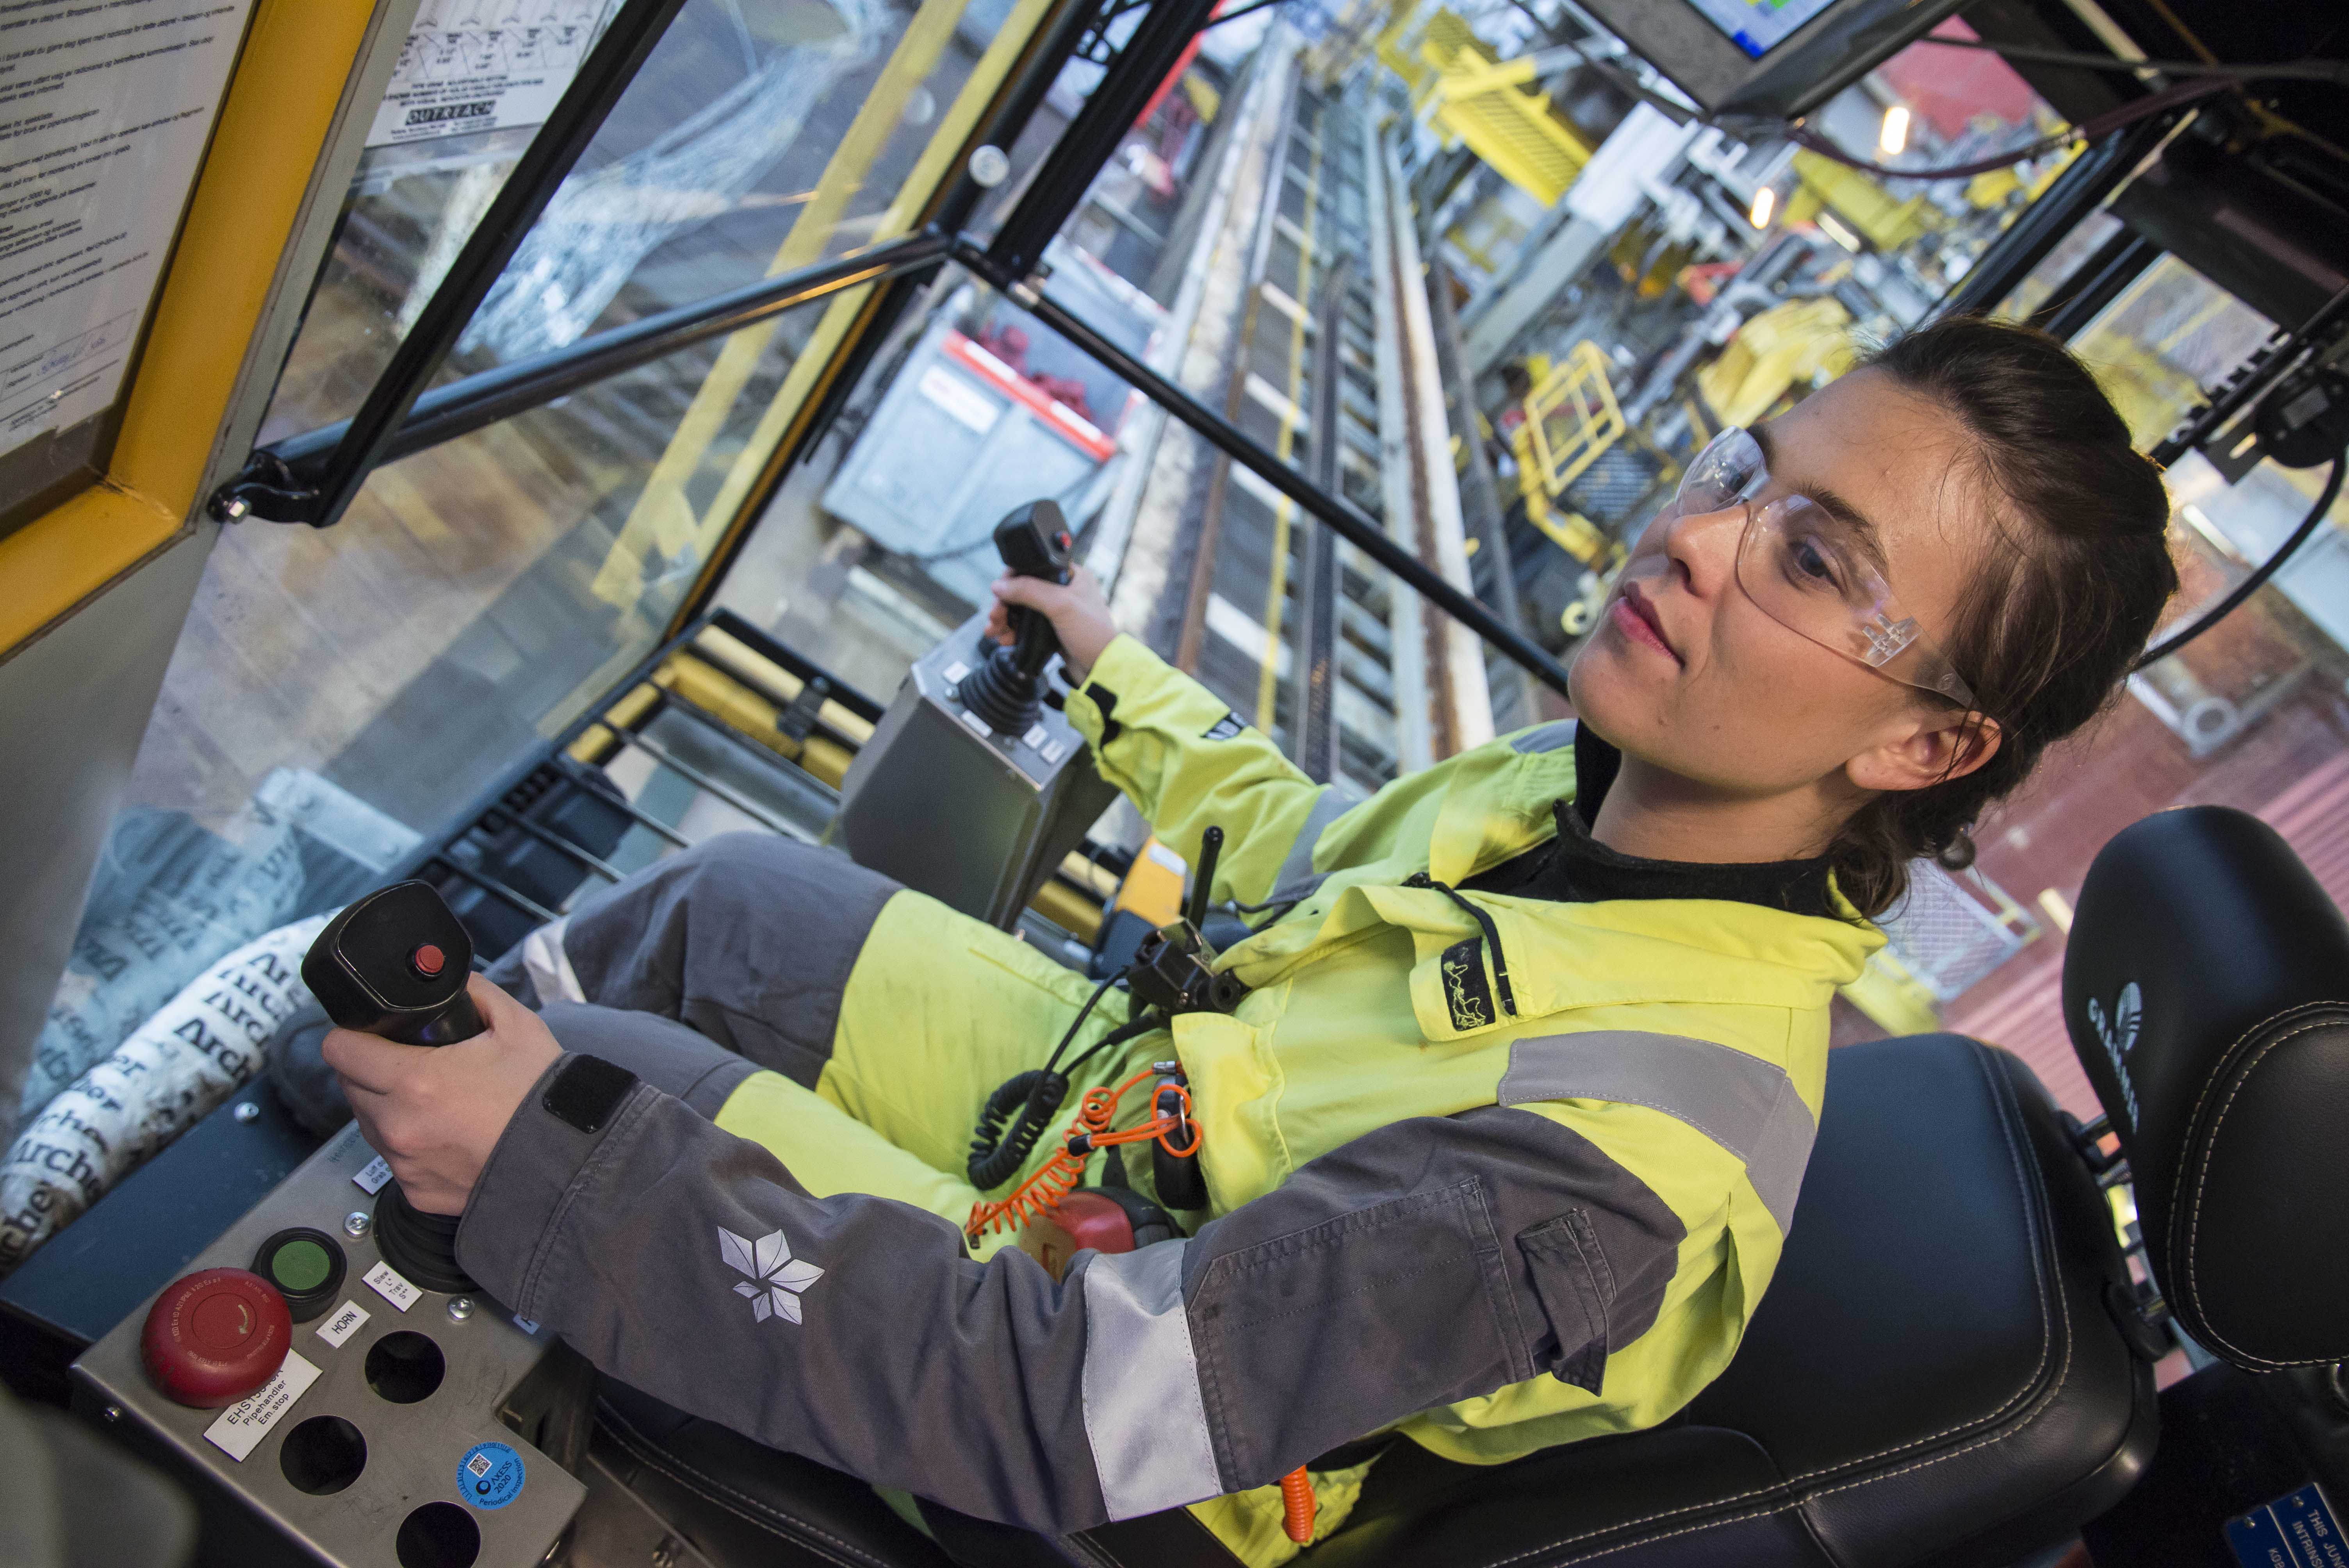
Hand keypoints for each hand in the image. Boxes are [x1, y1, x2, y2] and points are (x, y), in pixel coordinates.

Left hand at [322, 975, 562, 1215]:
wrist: (568, 1160)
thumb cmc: (541, 1094)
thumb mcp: (515, 1025)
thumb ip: (472, 993)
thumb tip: (446, 979)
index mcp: (414, 1080)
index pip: (340, 1050)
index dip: (353, 1035)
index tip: (369, 1035)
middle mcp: (398, 1126)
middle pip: (349, 1086)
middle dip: (372, 1070)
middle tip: (411, 1064)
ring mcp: (404, 1164)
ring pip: (369, 1124)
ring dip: (387, 1108)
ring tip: (434, 1102)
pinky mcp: (415, 1192)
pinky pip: (395, 1160)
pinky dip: (411, 1145)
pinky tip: (447, 1136)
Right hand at [985, 565, 1116, 683]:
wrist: (1102, 669)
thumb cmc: (1092, 634)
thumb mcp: (1060, 605)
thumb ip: (1029, 590)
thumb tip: (999, 585)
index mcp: (1071, 575)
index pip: (1033, 567)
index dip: (1012, 579)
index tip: (999, 592)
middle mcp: (1064, 590)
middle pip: (1023, 590)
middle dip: (1004, 604)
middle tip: (994, 617)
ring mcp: (1057, 611)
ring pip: (1021, 609)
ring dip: (1005, 619)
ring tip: (994, 632)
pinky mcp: (1051, 630)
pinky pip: (1025, 626)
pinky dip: (1013, 631)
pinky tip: (1005, 639)